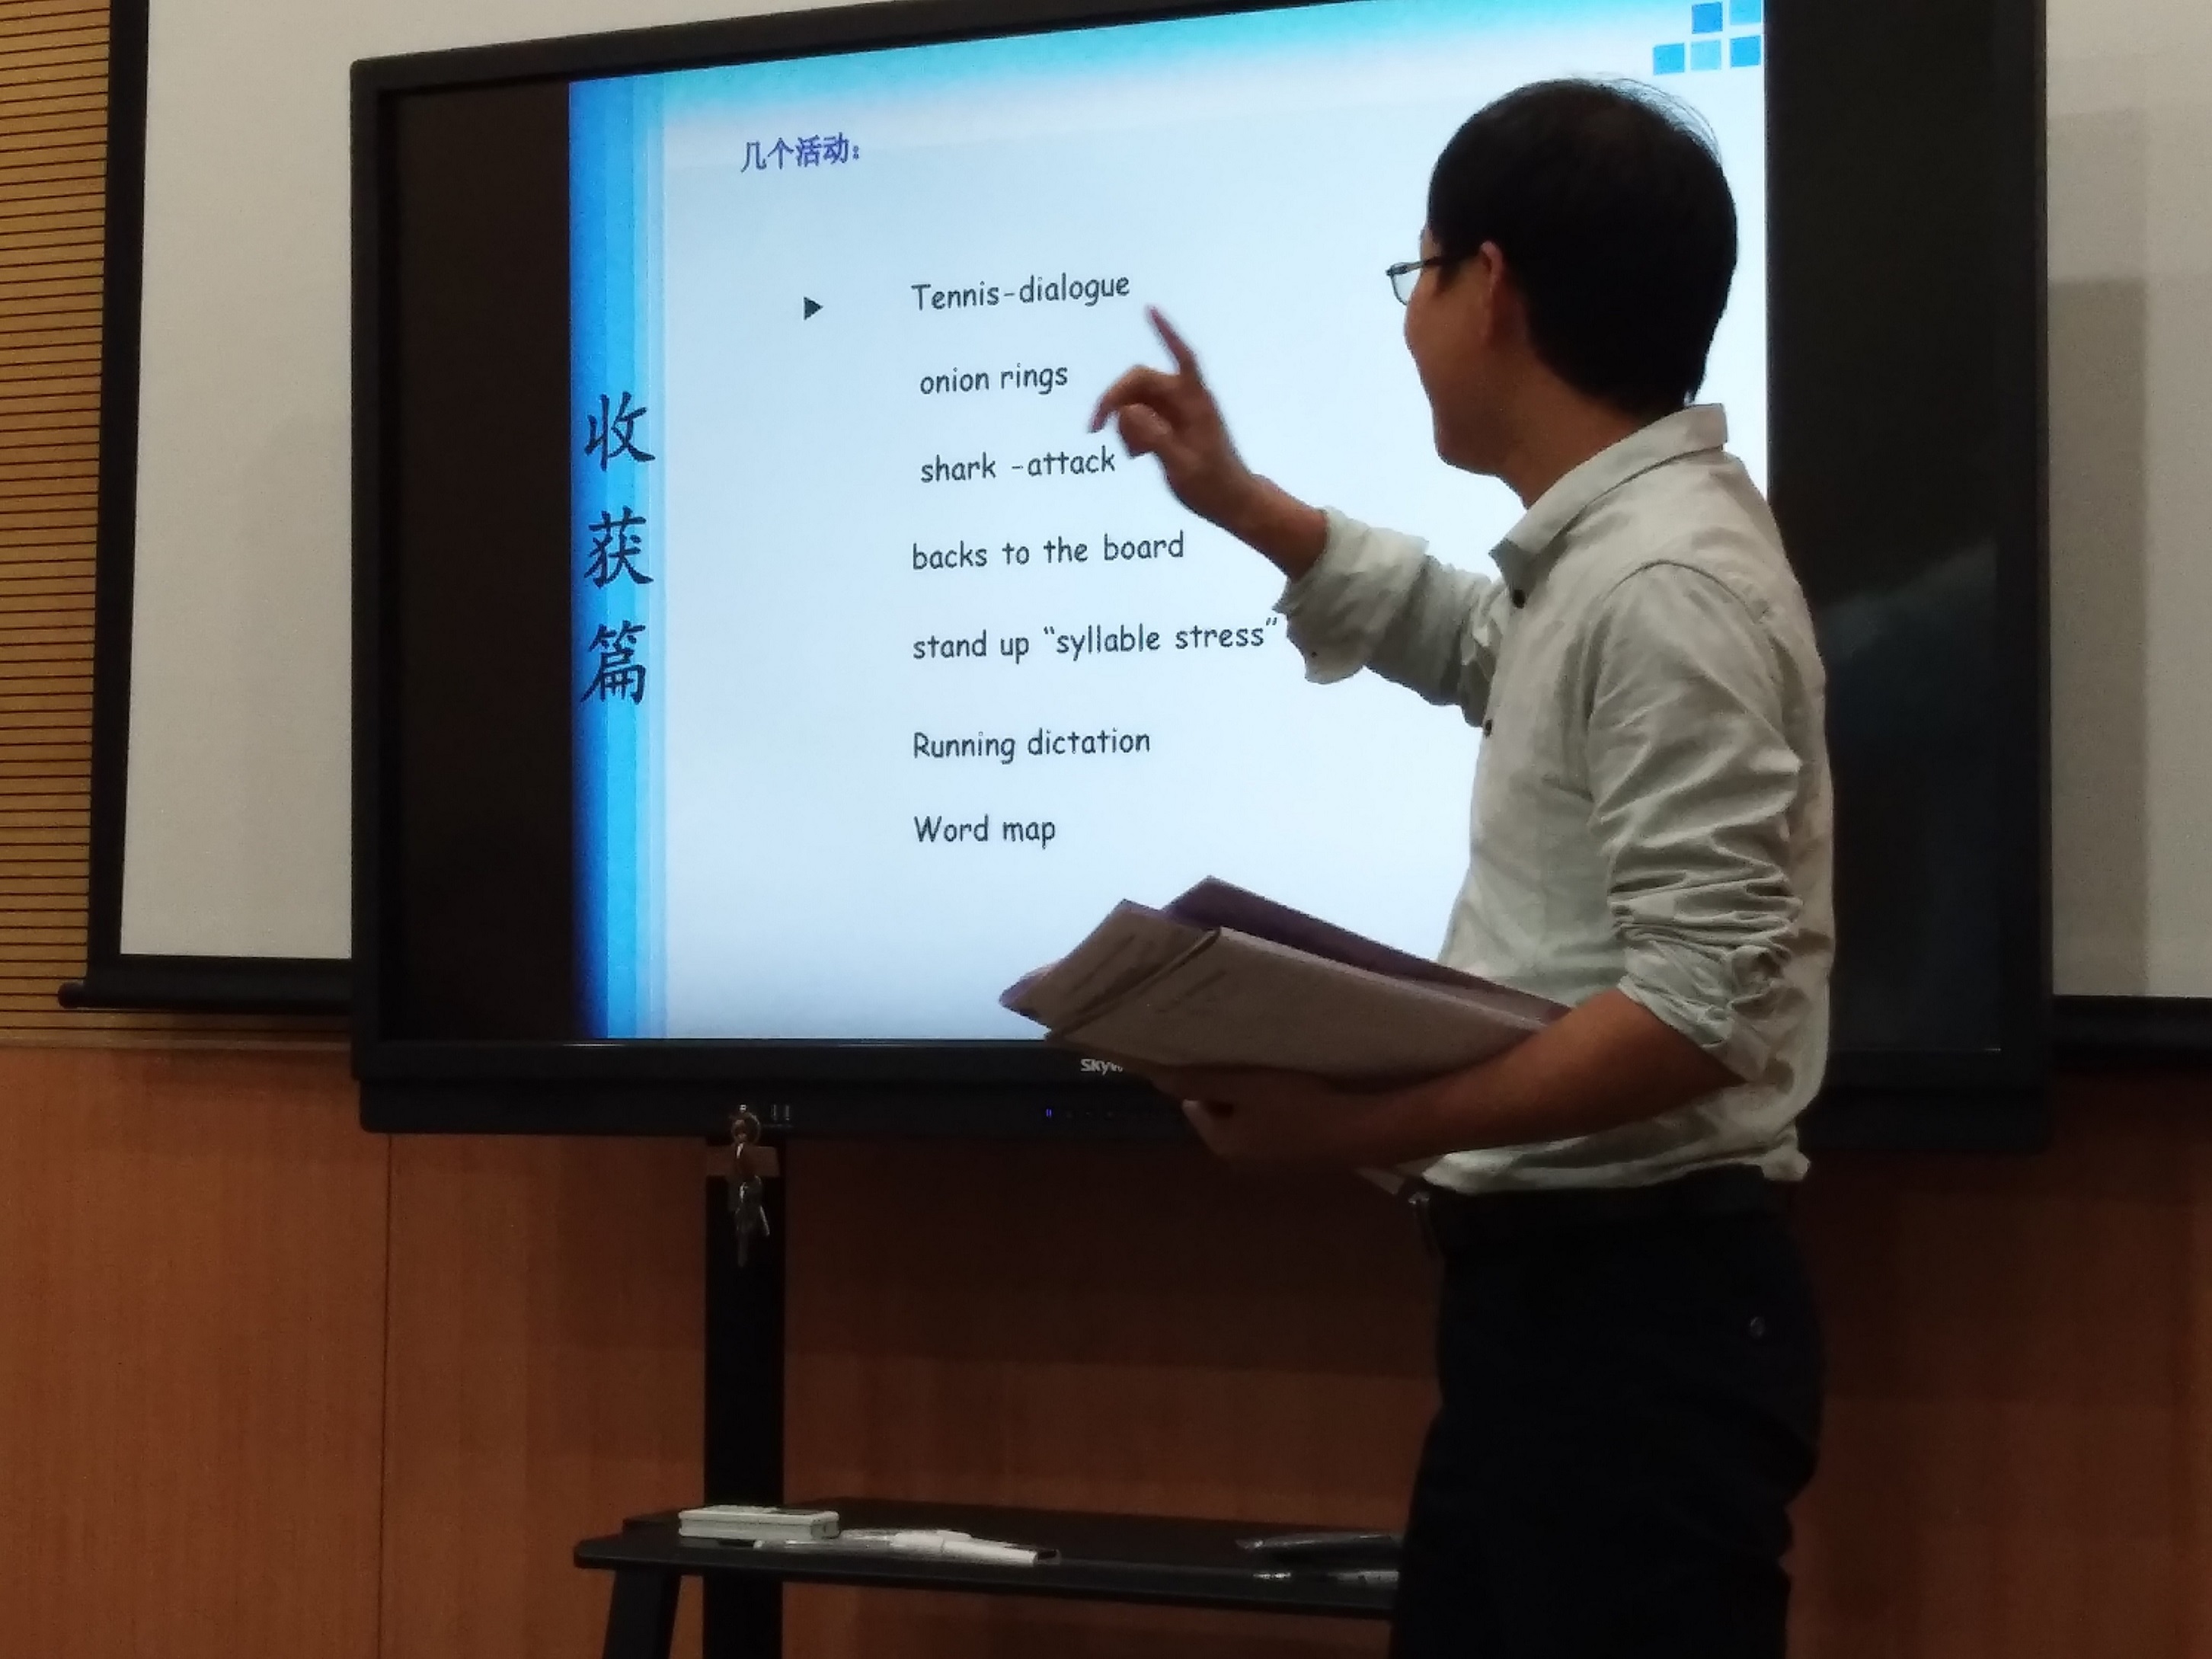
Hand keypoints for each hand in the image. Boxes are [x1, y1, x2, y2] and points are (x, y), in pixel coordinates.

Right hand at [1090, 309, 1263, 530]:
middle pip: (1139, 380)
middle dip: (1114, 401)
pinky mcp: (1166, 425)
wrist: (1230, 502)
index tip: (1149, 309)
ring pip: (1133, 400)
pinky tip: (1136, 455)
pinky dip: (1130, 433)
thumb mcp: (1183, 466)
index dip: (1166, 333)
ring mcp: (1174, 411)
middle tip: (1094, 429)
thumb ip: (1156, 438)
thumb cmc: (1213, 484)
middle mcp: (1184, 399)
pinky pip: (1137, 418)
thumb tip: (1129, 412)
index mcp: (1196, 401)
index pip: (1183, 357)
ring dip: (1124, 424)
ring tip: (1134, 455)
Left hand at [1144, 1065, 1399, 1164]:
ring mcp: (1271, 1163)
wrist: (1357, 1133)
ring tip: (1271, 1070)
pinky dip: (1279, 1111)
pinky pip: (1276, 1128)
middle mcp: (1241, 1160)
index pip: (1194, 1106)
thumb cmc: (1297, 1106)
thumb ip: (1201, 1080)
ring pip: (1250, 1121)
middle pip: (1222, 1115)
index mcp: (1222, 1143)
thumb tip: (1154, 1077)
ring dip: (1256, 1099)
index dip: (1203, 1078)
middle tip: (1246, 1058)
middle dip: (1230, 1089)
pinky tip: (1297, 1092)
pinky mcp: (1297, 1160)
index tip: (1219, 1055)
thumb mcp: (1245, 1085)